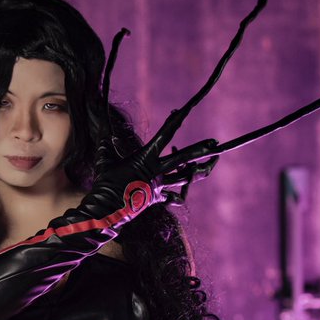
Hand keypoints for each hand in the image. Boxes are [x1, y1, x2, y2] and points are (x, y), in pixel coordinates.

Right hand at [94, 133, 219, 211]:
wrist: (107, 209)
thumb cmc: (105, 183)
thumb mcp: (105, 162)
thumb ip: (106, 148)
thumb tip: (104, 137)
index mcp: (146, 157)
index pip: (164, 135)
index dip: (174, 121)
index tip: (182, 110)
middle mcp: (157, 171)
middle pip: (184, 159)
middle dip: (200, 150)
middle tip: (215, 144)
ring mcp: (158, 186)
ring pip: (184, 178)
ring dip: (197, 171)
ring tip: (210, 164)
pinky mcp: (156, 199)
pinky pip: (172, 198)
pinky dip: (178, 195)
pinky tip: (182, 192)